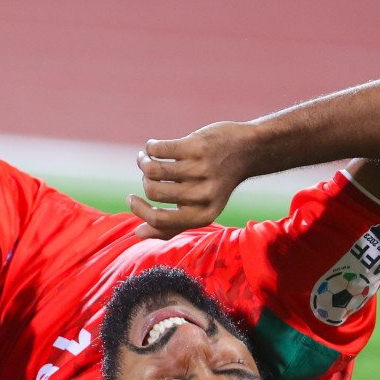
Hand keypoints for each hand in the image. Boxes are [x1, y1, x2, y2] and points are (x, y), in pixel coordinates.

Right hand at [127, 121, 257, 239]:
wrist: (247, 151)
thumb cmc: (216, 183)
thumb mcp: (200, 209)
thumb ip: (171, 225)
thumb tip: (138, 233)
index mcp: (204, 214)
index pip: (159, 219)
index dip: (139, 210)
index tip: (131, 198)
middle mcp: (203, 194)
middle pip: (152, 191)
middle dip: (144, 182)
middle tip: (148, 174)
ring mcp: (200, 169)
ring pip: (152, 169)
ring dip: (143, 162)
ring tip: (145, 158)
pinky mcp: (196, 146)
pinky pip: (157, 149)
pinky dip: (150, 148)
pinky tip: (152, 147)